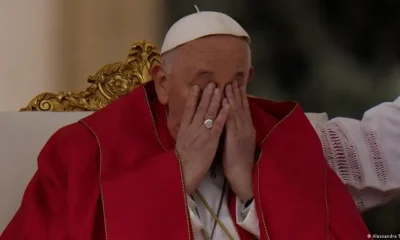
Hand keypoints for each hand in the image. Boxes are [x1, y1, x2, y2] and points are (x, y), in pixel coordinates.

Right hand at [176, 82, 229, 194]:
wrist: (183, 173)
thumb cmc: (182, 161)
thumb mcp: (180, 143)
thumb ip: (185, 132)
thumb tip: (187, 123)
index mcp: (184, 129)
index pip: (189, 110)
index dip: (193, 97)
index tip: (197, 86)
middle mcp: (192, 128)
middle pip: (200, 108)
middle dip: (206, 95)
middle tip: (212, 82)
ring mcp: (202, 134)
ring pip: (208, 114)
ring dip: (215, 100)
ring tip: (220, 89)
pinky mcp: (211, 141)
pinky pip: (217, 126)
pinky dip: (222, 115)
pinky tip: (227, 106)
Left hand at [223, 81, 255, 201]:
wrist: (244, 176)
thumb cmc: (238, 162)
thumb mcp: (238, 143)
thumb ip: (235, 132)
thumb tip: (230, 123)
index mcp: (246, 129)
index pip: (243, 109)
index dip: (240, 96)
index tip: (236, 84)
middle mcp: (245, 128)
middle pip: (241, 106)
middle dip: (236, 92)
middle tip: (233, 79)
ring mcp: (241, 132)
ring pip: (236, 111)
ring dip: (232, 97)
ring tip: (229, 84)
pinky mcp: (235, 138)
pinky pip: (231, 121)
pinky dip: (228, 110)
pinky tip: (225, 101)